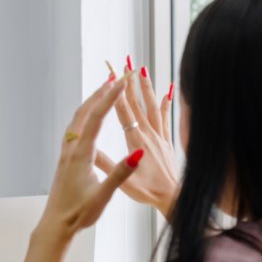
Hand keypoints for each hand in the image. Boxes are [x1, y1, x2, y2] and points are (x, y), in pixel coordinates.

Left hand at [37, 76, 142, 241]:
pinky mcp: (65, 160)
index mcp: (81, 155)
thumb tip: (137, 155)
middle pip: (84, 113)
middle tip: (114, 78)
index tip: (120, 82)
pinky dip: (84, 117)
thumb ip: (120, 173)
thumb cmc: (78, 213)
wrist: (55, 225)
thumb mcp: (103, 195)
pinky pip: (74, 130)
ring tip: (103, 92)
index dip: (109, 98)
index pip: (96, 118)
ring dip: (90, 103)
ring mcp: (66, 154)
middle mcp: (71, 150)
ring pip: (77, 120)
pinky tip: (88, 120)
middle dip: (99, 94)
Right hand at [97, 60, 178, 217]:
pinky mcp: (166, 142)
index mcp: (137, 142)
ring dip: (147, 87)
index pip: (125, 112)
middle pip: (138, 103)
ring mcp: (159, 136)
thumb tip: (88, 149)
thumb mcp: (122, 182)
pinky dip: (166, 103)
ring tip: (143, 69)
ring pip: (153, 106)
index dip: (118, 93)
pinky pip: (166, 118)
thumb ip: (105, 164)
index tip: (114, 76)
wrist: (173, 197)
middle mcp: (149, 135)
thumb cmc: (148, 192)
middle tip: (126, 63)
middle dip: (130, 82)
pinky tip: (167, 91)